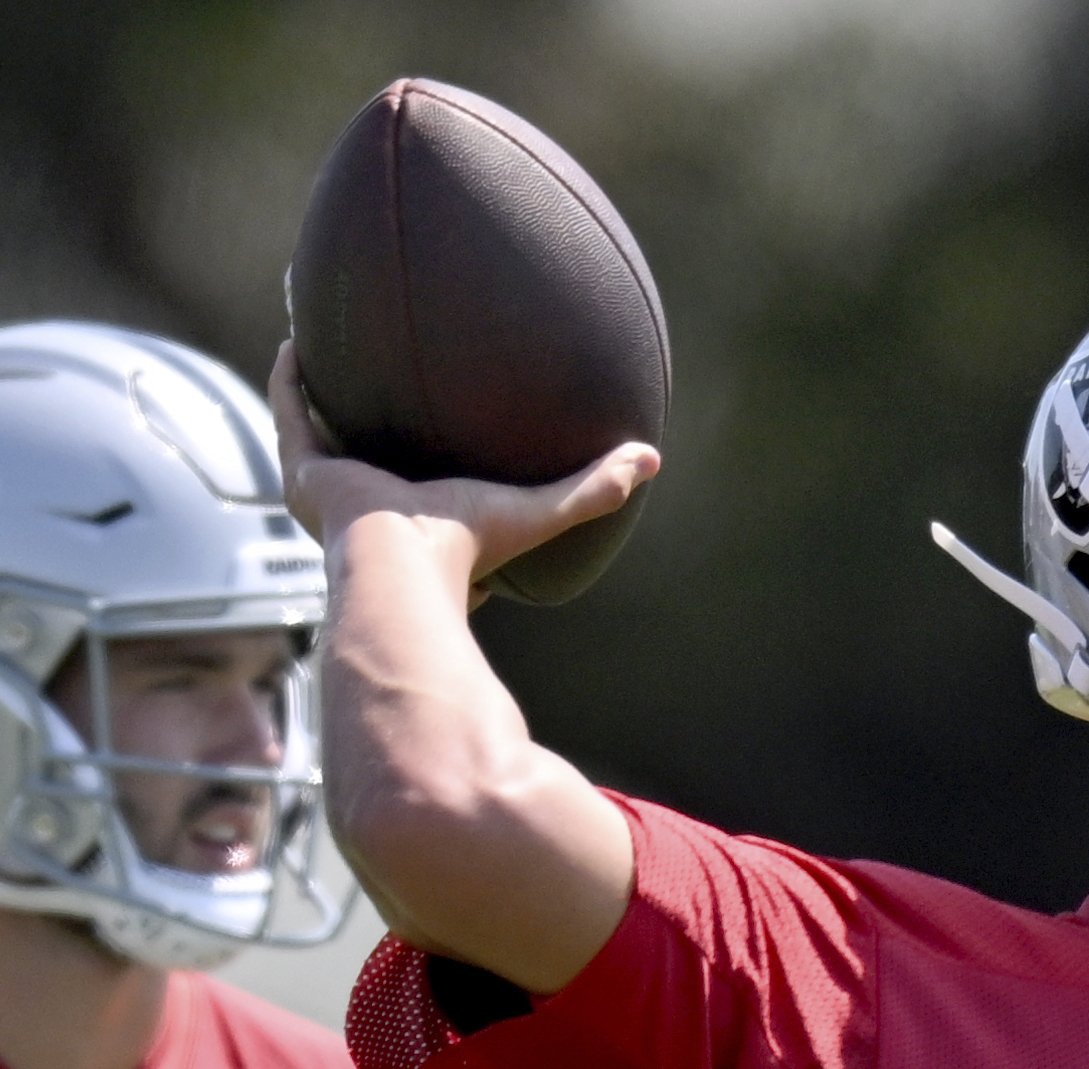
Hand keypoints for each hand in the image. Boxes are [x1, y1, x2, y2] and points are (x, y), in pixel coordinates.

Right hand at [267, 341, 658, 602]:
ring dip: (323, 393)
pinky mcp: (304, 473)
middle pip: (371, 455)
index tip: (453, 437)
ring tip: (330, 347)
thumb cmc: (470, 544)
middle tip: (383, 376)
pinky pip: (291, 415)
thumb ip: (596, 488)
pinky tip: (299, 340)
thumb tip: (653, 459)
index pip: (434, 501)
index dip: (444, 474)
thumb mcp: (542, 508)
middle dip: (373, 420)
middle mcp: (372, 508)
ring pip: (321, 431)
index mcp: (425, 523)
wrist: (403, 565)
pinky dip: (292, 382)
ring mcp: (331, 493)